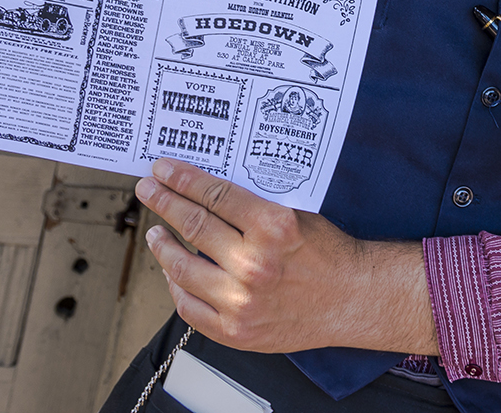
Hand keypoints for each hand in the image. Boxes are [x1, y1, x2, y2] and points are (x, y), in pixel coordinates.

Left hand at [135, 158, 433, 353]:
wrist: (351, 299)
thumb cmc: (328, 255)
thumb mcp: (299, 214)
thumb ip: (257, 204)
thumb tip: (211, 188)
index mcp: (274, 227)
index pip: (214, 195)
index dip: (183, 179)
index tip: (163, 170)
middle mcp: (254, 264)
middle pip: (193, 225)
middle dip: (164, 202)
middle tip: (149, 190)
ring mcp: (241, 301)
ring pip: (182, 268)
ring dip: (162, 246)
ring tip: (155, 233)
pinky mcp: (234, 330)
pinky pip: (189, 306)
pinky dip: (175, 285)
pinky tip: (172, 271)